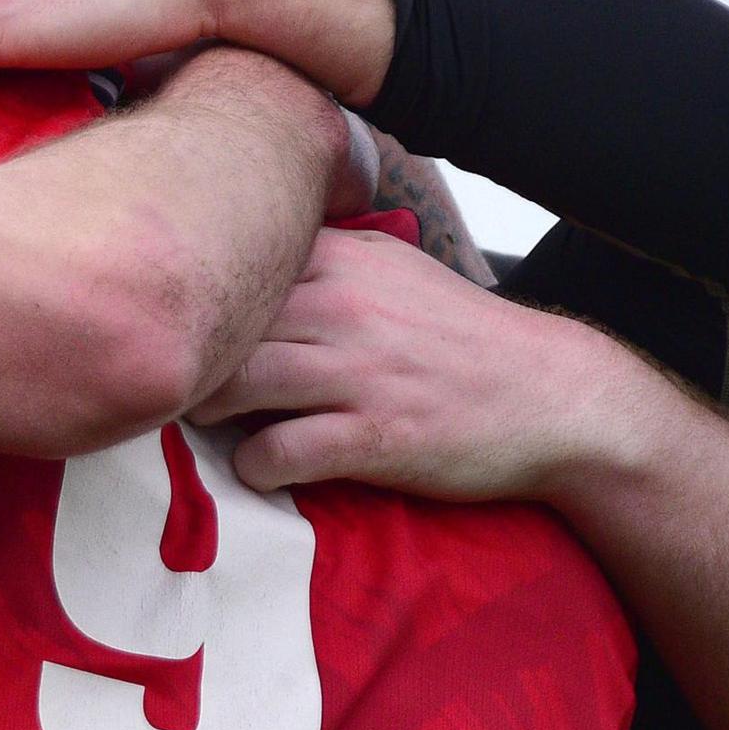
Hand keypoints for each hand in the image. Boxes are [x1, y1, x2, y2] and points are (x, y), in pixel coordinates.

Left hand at [191, 227, 659, 499]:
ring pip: (231, 386)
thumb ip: (325, 262)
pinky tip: (264, 468)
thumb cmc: (464, 342)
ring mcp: (359, 372)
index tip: (174, 329)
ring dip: (204, 413)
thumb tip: (248, 261)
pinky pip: (276, 453)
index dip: (191, 302)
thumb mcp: (397, 275)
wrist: (557, 399)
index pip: (230, 264)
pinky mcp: (375, 437)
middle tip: (172, 389)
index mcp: (344, 262)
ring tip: (209, 426)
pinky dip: (254, 468)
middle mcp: (345, 308)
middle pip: (217, 328)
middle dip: (183, 362)